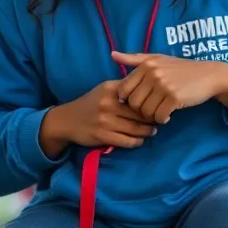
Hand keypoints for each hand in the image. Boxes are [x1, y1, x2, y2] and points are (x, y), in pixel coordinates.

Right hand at [39, 80, 156, 156]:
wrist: (67, 120)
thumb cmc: (91, 103)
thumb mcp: (104, 89)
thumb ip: (124, 87)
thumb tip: (149, 86)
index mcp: (111, 89)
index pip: (138, 93)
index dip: (150, 99)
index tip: (158, 104)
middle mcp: (108, 103)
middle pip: (139, 112)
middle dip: (152, 117)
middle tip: (160, 120)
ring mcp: (105, 121)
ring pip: (135, 128)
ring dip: (147, 131)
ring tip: (153, 130)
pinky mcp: (103, 136)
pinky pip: (127, 141)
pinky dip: (137, 141)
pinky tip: (140, 140)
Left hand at [112, 51, 227, 123]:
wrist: (208, 75)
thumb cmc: (180, 68)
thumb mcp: (157, 59)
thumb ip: (134, 58)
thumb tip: (112, 55)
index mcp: (145, 64)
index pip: (123, 90)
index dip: (128, 100)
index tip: (140, 101)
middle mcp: (152, 74)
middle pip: (133, 103)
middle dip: (140, 110)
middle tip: (151, 109)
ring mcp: (163, 86)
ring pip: (145, 112)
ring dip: (152, 116)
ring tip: (160, 111)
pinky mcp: (174, 98)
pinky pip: (159, 116)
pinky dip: (162, 119)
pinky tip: (168, 114)